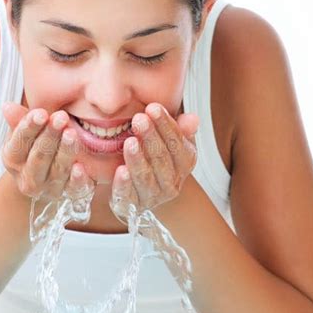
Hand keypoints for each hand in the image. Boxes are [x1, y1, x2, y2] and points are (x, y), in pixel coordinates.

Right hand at [1, 103, 94, 203]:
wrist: (46, 179)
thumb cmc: (35, 147)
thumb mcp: (25, 133)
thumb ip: (20, 120)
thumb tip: (8, 106)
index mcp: (13, 159)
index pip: (19, 143)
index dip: (29, 127)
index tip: (41, 113)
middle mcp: (28, 178)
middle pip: (38, 157)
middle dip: (49, 136)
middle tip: (61, 117)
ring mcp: (49, 188)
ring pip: (57, 171)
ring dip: (64, 152)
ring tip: (71, 133)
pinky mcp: (68, 195)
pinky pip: (73, 189)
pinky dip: (77, 180)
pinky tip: (80, 167)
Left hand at [110, 103, 198, 218]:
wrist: (143, 191)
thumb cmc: (157, 158)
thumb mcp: (170, 141)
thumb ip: (180, 129)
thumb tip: (192, 118)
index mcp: (184, 163)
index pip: (177, 143)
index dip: (166, 125)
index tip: (153, 107)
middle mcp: (172, 182)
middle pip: (162, 159)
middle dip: (151, 137)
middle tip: (139, 119)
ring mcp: (152, 196)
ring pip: (146, 177)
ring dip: (138, 159)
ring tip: (130, 141)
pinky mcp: (131, 205)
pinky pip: (128, 196)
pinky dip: (124, 184)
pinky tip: (120, 170)